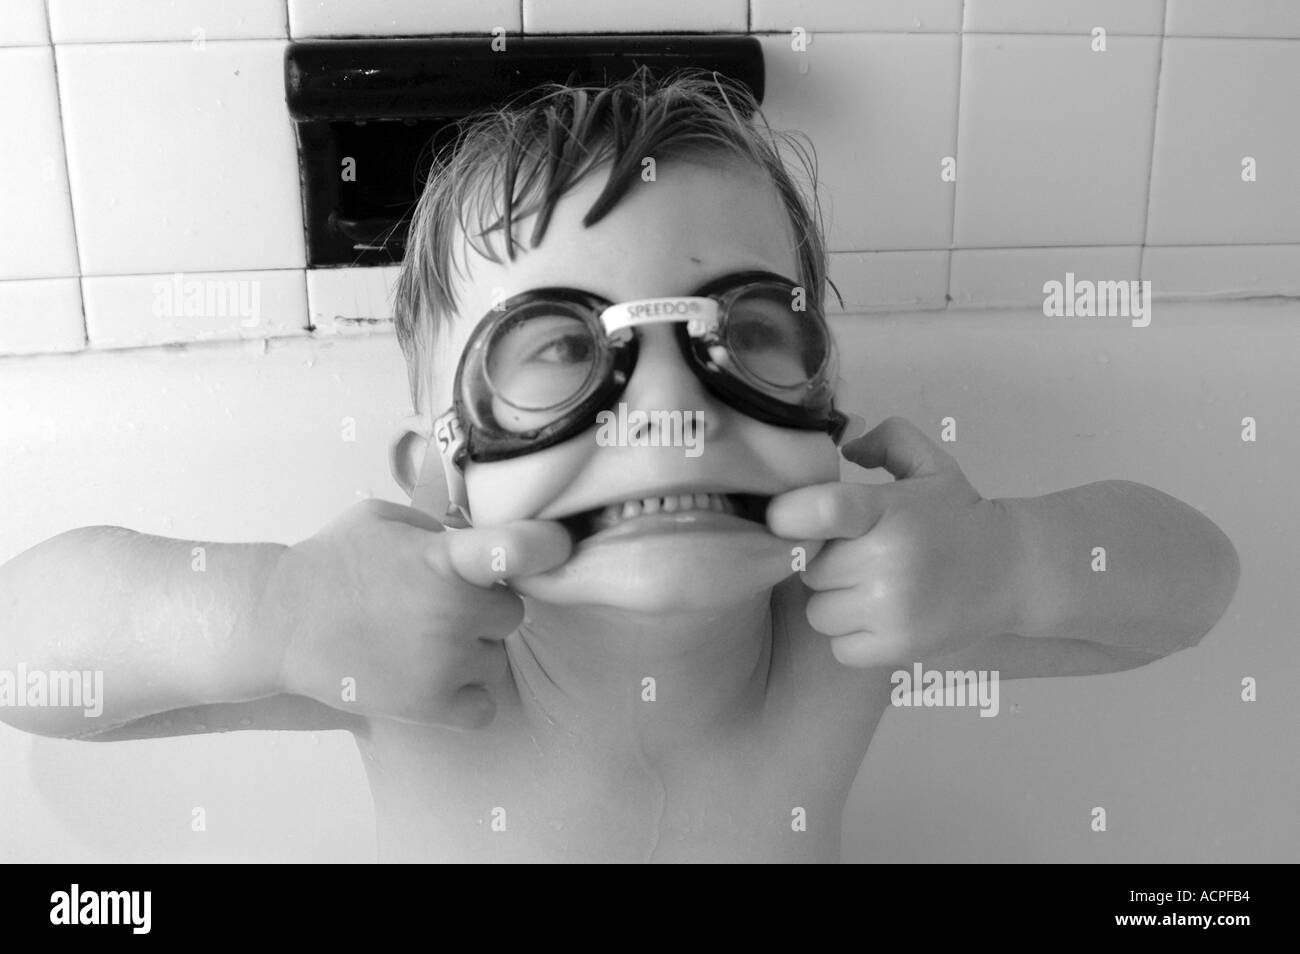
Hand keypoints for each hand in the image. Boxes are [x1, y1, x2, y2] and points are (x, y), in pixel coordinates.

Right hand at [265, 499, 570, 727]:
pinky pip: (483, 705)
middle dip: (484, 610)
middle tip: (440, 609)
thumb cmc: (332, 562)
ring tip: (422, 644)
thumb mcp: (386, 520)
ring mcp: (445, 659)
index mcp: (446, 557)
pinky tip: (435, 679)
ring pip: (496, 658)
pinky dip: (466, 698)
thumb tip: (480, 536)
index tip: (558, 549)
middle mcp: (454, 608)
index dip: (550, 547)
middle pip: (512, 611)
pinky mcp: (431, 704)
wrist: (280, 620)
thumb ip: (440, 528)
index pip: (524, 548)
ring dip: (471, 653)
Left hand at [767, 417, 1023, 667]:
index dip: (790, 515)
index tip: (783, 520)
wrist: (1015, 569)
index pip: (824, 509)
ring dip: (835, 603)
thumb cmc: (957, 515)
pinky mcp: (899, 647)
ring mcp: (893, 608)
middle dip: (825, 563)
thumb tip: (844, 449)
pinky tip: (878, 617)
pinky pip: (840, 647)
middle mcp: (888, 560)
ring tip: (869, 588)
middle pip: (810, 569)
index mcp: (889, 509)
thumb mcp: (928, 463)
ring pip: (819, 612)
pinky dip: (852, 637)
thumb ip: (886, 440)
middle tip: (857, 557)